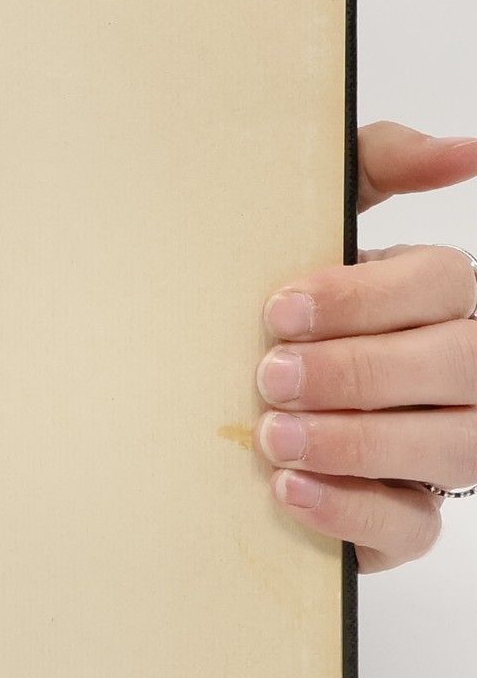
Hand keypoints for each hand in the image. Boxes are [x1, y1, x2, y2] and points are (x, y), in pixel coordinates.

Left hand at [256, 123, 476, 570]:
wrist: (224, 398)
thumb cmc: (285, 307)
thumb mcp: (315, 219)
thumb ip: (375, 165)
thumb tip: (464, 150)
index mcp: (438, 295)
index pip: (438, 285)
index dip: (362, 298)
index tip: (278, 311)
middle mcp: (461, 370)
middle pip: (456, 365)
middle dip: (357, 372)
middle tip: (269, 376)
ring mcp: (446, 446)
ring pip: (451, 447)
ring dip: (356, 443)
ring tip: (273, 436)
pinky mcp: (408, 516)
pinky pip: (413, 526)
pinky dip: (352, 511)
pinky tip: (289, 490)